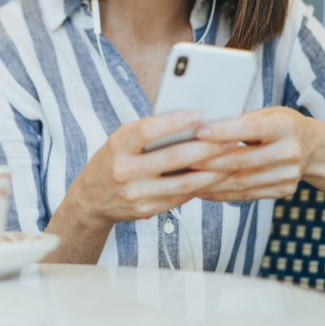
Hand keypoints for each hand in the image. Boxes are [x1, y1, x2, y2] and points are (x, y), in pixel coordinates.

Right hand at [73, 110, 234, 225]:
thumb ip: (149, 131)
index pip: (147, 131)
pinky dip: (200, 186)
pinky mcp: (147, 210)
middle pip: (172, 158)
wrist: (91, 199)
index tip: (198, 114)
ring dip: (212, 171)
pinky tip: (216, 177)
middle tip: (231, 139)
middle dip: (206, 148)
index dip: (173, 122)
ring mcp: (136, 194)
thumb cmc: (115, 158)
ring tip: (232, 160)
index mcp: (118, 146)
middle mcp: (125, 171)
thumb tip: (191, 121)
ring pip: (183, 182)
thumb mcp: (122, 139)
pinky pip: (180, 197)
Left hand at [189, 106, 320, 202]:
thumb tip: (200, 122)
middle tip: (179, 158)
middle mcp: (290, 152)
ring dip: (209, 180)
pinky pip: (245, 195)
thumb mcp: (267, 113)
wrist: (313, 148)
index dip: (223, 131)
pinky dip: (220, 192)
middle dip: (207, 160)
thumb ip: (240, 118)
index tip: (198, 131)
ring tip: (183, 176)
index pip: (250, 129)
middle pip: (242, 160)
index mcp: (286, 126)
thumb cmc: (279, 124)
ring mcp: (288, 175)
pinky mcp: (283, 191)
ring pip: (240, 181)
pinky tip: (199, 189)